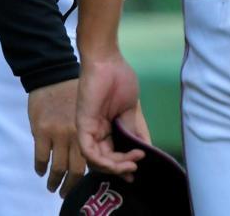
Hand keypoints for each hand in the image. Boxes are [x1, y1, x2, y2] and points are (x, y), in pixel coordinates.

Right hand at [27, 78, 85, 197]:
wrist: (54, 73)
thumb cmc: (76, 89)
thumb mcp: (92, 109)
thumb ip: (95, 129)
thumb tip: (99, 151)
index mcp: (92, 128)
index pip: (94, 161)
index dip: (91, 175)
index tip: (86, 184)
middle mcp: (75, 135)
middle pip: (76, 170)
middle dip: (71, 185)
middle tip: (65, 192)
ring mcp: (57, 134)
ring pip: (57, 168)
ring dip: (54, 181)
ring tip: (53, 186)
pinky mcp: (41, 130)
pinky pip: (40, 157)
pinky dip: (40, 167)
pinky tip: (41, 170)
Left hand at [77, 53, 148, 175]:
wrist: (107, 60)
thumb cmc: (119, 78)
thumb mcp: (132, 110)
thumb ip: (136, 130)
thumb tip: (145, 150)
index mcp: (107, 127)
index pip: (113, 154)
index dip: (124, 165)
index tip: (138, 170)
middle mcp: (97, 132)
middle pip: (105, 160)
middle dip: (121, 167)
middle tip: (136, 166)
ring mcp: (89, 129)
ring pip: (97, 160)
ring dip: (116, 166)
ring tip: (133, 162)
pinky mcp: (83, 125)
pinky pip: (89, 151)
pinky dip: (105, 161)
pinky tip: (123, 159)